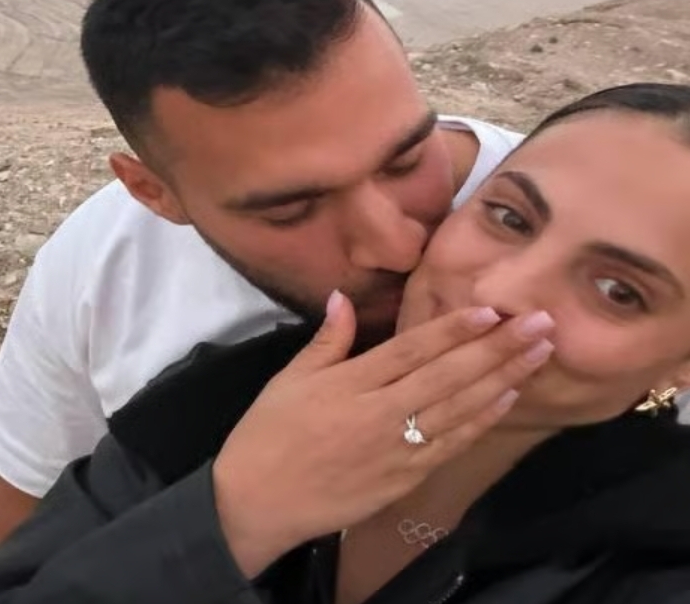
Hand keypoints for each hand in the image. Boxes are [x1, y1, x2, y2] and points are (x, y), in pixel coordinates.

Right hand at [213, 291, 553, 576]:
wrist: (257, 503)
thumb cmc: (269, 433)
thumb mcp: (289, 378)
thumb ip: (326, 339)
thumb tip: (342, 296)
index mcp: (352, 383)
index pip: (414, 349)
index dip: (455, 328)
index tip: (493, 308)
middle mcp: (382, 413)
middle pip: (450, 375)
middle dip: (499, 347)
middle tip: (542, 323)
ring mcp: (398, 448)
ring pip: (460, 408)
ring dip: (503, 379)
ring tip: (539, 354)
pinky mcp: (405, 477)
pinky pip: (451, 445)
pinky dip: (481, 421)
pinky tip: (508, 399)